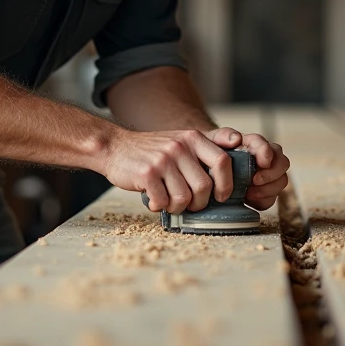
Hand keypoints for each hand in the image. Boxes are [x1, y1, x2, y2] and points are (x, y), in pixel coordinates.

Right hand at [103, 129, 234, 214]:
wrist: (115, 147)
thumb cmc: (152, 151)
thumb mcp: (180, 141)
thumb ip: (202, 153)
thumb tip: (230, 171)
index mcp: (193, 138)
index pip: (223, 161)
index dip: (226, 183)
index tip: (221, 196)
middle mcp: (180, 146)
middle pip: (204, 186)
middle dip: (199, 203)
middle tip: (189, 204)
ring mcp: (163, 159)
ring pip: (184, 198)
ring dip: (177, 207)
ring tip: (168, 200)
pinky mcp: (147, 173)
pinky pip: (163, 202)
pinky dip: (159, 206)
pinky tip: (154, 199)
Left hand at [215, 130, 290, 210]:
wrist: (211, 168)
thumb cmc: (214, 151)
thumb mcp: (214, 140)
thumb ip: (224, 135)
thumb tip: (237, 138)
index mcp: (254, 143)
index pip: (268, 144)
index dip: (267, 153)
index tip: (262, 163)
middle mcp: (266, 157)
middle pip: (283, 163)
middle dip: (271, 174)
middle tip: (254, 180)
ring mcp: (268, 175)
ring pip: (281, 181)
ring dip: (267, 189)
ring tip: (248, 192)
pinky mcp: (265, 191)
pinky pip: (272, 198)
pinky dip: (262, 200)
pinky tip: (248, 199)